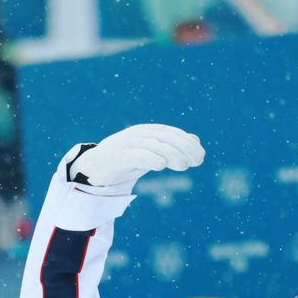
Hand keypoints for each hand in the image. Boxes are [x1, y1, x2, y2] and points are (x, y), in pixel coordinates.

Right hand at [66, 124, 203, 187]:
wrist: (97, 165)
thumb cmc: (127, 158)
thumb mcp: (152, 151)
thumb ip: (171, 146)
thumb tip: (195, 141)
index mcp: (149, 131)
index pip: (173, 134)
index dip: (188, 144)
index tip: (200, 158)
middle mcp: (140, 134)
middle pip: (165, 138)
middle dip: (183, 148)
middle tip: (195, 162)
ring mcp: (128, 144)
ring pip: (153, 145)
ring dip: (170, 154)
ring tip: (183, 165)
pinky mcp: (118, 157)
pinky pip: (135, 155)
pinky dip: (149, 158)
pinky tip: (161, 165)